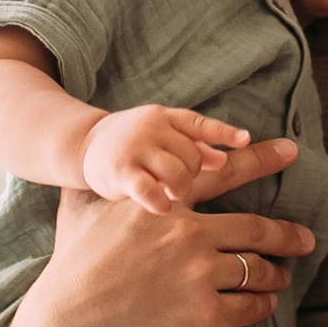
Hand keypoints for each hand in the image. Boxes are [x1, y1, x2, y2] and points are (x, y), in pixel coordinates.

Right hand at [38, 169, 316, 326]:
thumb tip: (91, 159)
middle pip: (256, 228)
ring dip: (276, 274)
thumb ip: (98, 185)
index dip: (260, 158)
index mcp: (161, 204)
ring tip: (281, 277)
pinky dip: (262, 306)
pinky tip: (264, 306)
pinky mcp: (204, 316)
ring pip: (257, 270)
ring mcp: (196, 275)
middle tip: (306, 239)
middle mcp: (184, 233)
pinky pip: (250, 307)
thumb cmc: (71, 272)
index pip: (221, 173)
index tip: (291, 151)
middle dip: (288, 235)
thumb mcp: (79, 213)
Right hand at [80, 102, 252, 211]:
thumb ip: (191, 146)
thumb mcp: (160, 137)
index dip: (224, 132)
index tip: (246, 140)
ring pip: (178, 173)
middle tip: (179, 186)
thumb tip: (225, 159)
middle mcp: (152, 128)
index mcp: (164, 118)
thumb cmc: (130, 147)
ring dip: (180, 189)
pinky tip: (161, 208)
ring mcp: (136, 149)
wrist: (81, 147)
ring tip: (171, 197)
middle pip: (192, 155)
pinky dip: (161, 201)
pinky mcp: (121, 173)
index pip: (199, 124)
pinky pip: (150, 190)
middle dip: (192, 174)